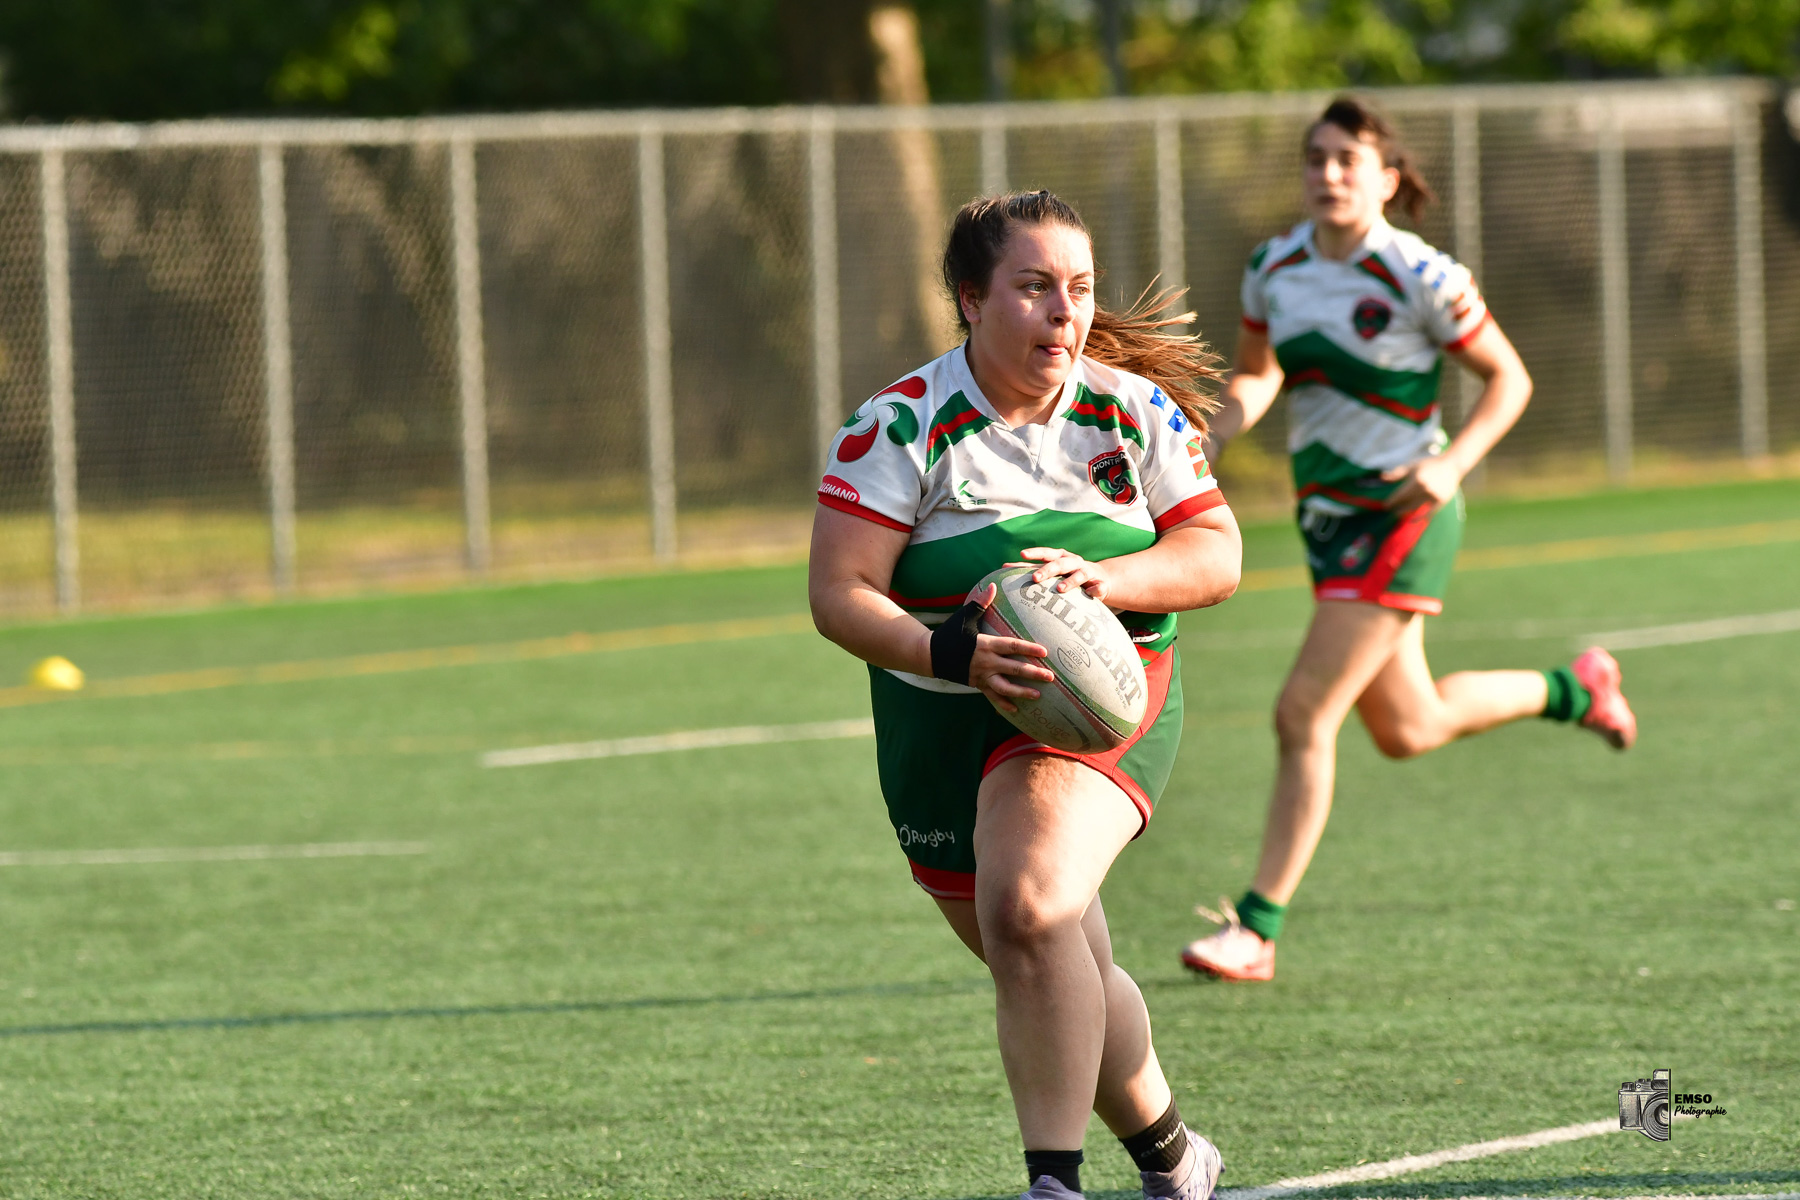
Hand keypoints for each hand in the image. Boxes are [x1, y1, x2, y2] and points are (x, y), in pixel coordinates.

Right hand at [958, 582, 1053, 713]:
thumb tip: (993, 585)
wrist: (930, 654)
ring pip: (1005, 687)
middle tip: (1050, 677)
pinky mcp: (976, 685)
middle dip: (1033, 673)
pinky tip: (1016, 709)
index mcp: (986, 645)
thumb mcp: (964, 617)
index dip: (1028, 649)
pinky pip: (992, 696)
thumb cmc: (950, 633)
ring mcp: (981, 676)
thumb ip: (980, 603)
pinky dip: (1003, 703)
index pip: (1011, 646)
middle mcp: (985, 662)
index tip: (1044, 651)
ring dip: (1022, 692)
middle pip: (1013, 669)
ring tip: (1038, 696)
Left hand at [1018, 546, 1111, 603]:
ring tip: (1059, 589)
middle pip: (1060, 563)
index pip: (1046, 553)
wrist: (1100, 579)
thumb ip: (1031, 569)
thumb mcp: (1052, 570)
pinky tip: (1091, 593)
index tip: (1022, 554)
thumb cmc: (1068, 575)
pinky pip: (1099, 586)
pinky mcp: (1100, 584)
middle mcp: (1074, 562)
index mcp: (1060, 557)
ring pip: (1079, 574)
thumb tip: (1003, 567)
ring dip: (1070, 581)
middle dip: (1048, 570)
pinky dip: (1096, 589)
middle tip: (1035, 578)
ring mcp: (1088, 572)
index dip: (1035, 553)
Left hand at [1381, 454, 1461, 512]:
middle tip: (1391, 511)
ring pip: (1416, 507)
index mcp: (1416, 480)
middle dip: (1398, 507)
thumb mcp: (1412, 466)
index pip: (1400, 494)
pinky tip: (1413, 520)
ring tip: (1399, 514)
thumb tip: (1382, 478)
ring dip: (1406, 512)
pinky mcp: (1441, 500)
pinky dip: (1421, 517)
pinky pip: (1429, 512)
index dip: (1392, 501)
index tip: (1385, 505)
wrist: (1451, 465)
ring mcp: (1434, 496)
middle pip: (1407, 502)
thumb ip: (1397, 473)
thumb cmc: (1429, 464)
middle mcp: (1425, 489)